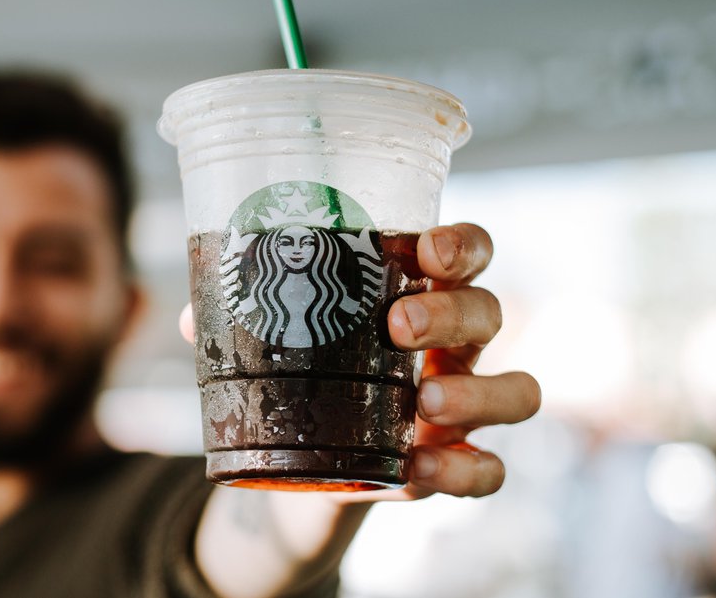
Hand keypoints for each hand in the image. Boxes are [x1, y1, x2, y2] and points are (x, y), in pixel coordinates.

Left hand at [178, 223, 539, 501]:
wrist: (308, 463)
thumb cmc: (308, 373)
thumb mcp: (278, 342)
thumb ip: (243, 323)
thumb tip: (197, 318)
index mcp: (419, 294)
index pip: (468, 252)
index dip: (463, 245)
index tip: (429, 250)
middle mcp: (455, 346)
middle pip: (490, 312)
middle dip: (452, 313)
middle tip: (399, 324)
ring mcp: (464, 406)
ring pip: (517, 390)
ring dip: (477, 392)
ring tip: (425, 403)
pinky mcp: (454, 464)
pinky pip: (491, 470)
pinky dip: (464, 471)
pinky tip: (419, 469)